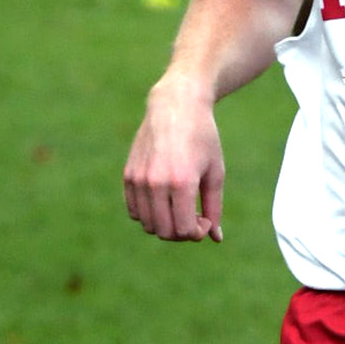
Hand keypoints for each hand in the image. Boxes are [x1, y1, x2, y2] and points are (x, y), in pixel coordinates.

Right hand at [123, 83, 225, 241]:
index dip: (197, 232)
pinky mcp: (129, 175)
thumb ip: (214, 207)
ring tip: (180, 208)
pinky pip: (135, 211)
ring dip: (165, 225)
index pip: (183, 230)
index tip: (206, 219)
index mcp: (181, 182)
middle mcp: (156, 183)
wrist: (176, 105)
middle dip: (182, 232)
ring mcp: (139, 179)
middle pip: (164, 232)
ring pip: (148, 224)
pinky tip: (164, 200)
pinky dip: (149, 214)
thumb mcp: (215, 172)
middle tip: (194, 217)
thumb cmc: (202, 138)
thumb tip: (215, 238)